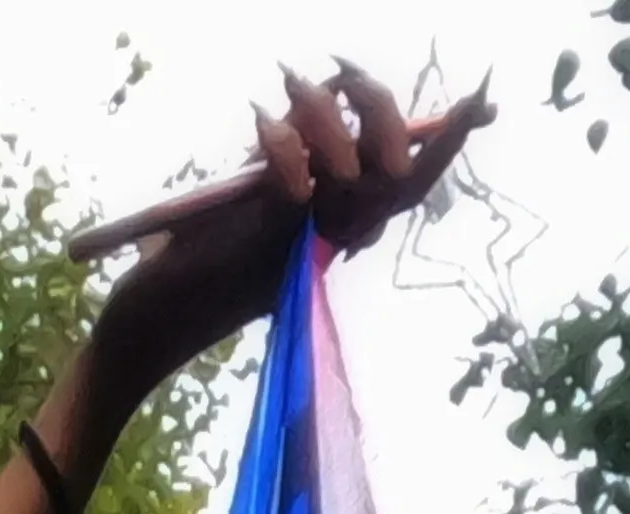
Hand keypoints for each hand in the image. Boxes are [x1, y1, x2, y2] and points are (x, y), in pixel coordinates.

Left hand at [90, 64, 488, 397]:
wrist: (147, 324)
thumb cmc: (190, 264)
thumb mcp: (250, 198)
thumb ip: (291, 160)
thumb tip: (321, 102)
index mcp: (332, 228)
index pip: (407, 183)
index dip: (446, 144)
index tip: (482, 106)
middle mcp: (327, 240)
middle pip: (398, 173)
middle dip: (386, 116)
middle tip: (342, 75)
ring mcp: (302, 245)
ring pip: (355, 174)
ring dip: (328, 120)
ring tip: (287, 88)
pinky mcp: (265, 246)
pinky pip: (299, 186)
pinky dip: (287, 148)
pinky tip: (263, 122)